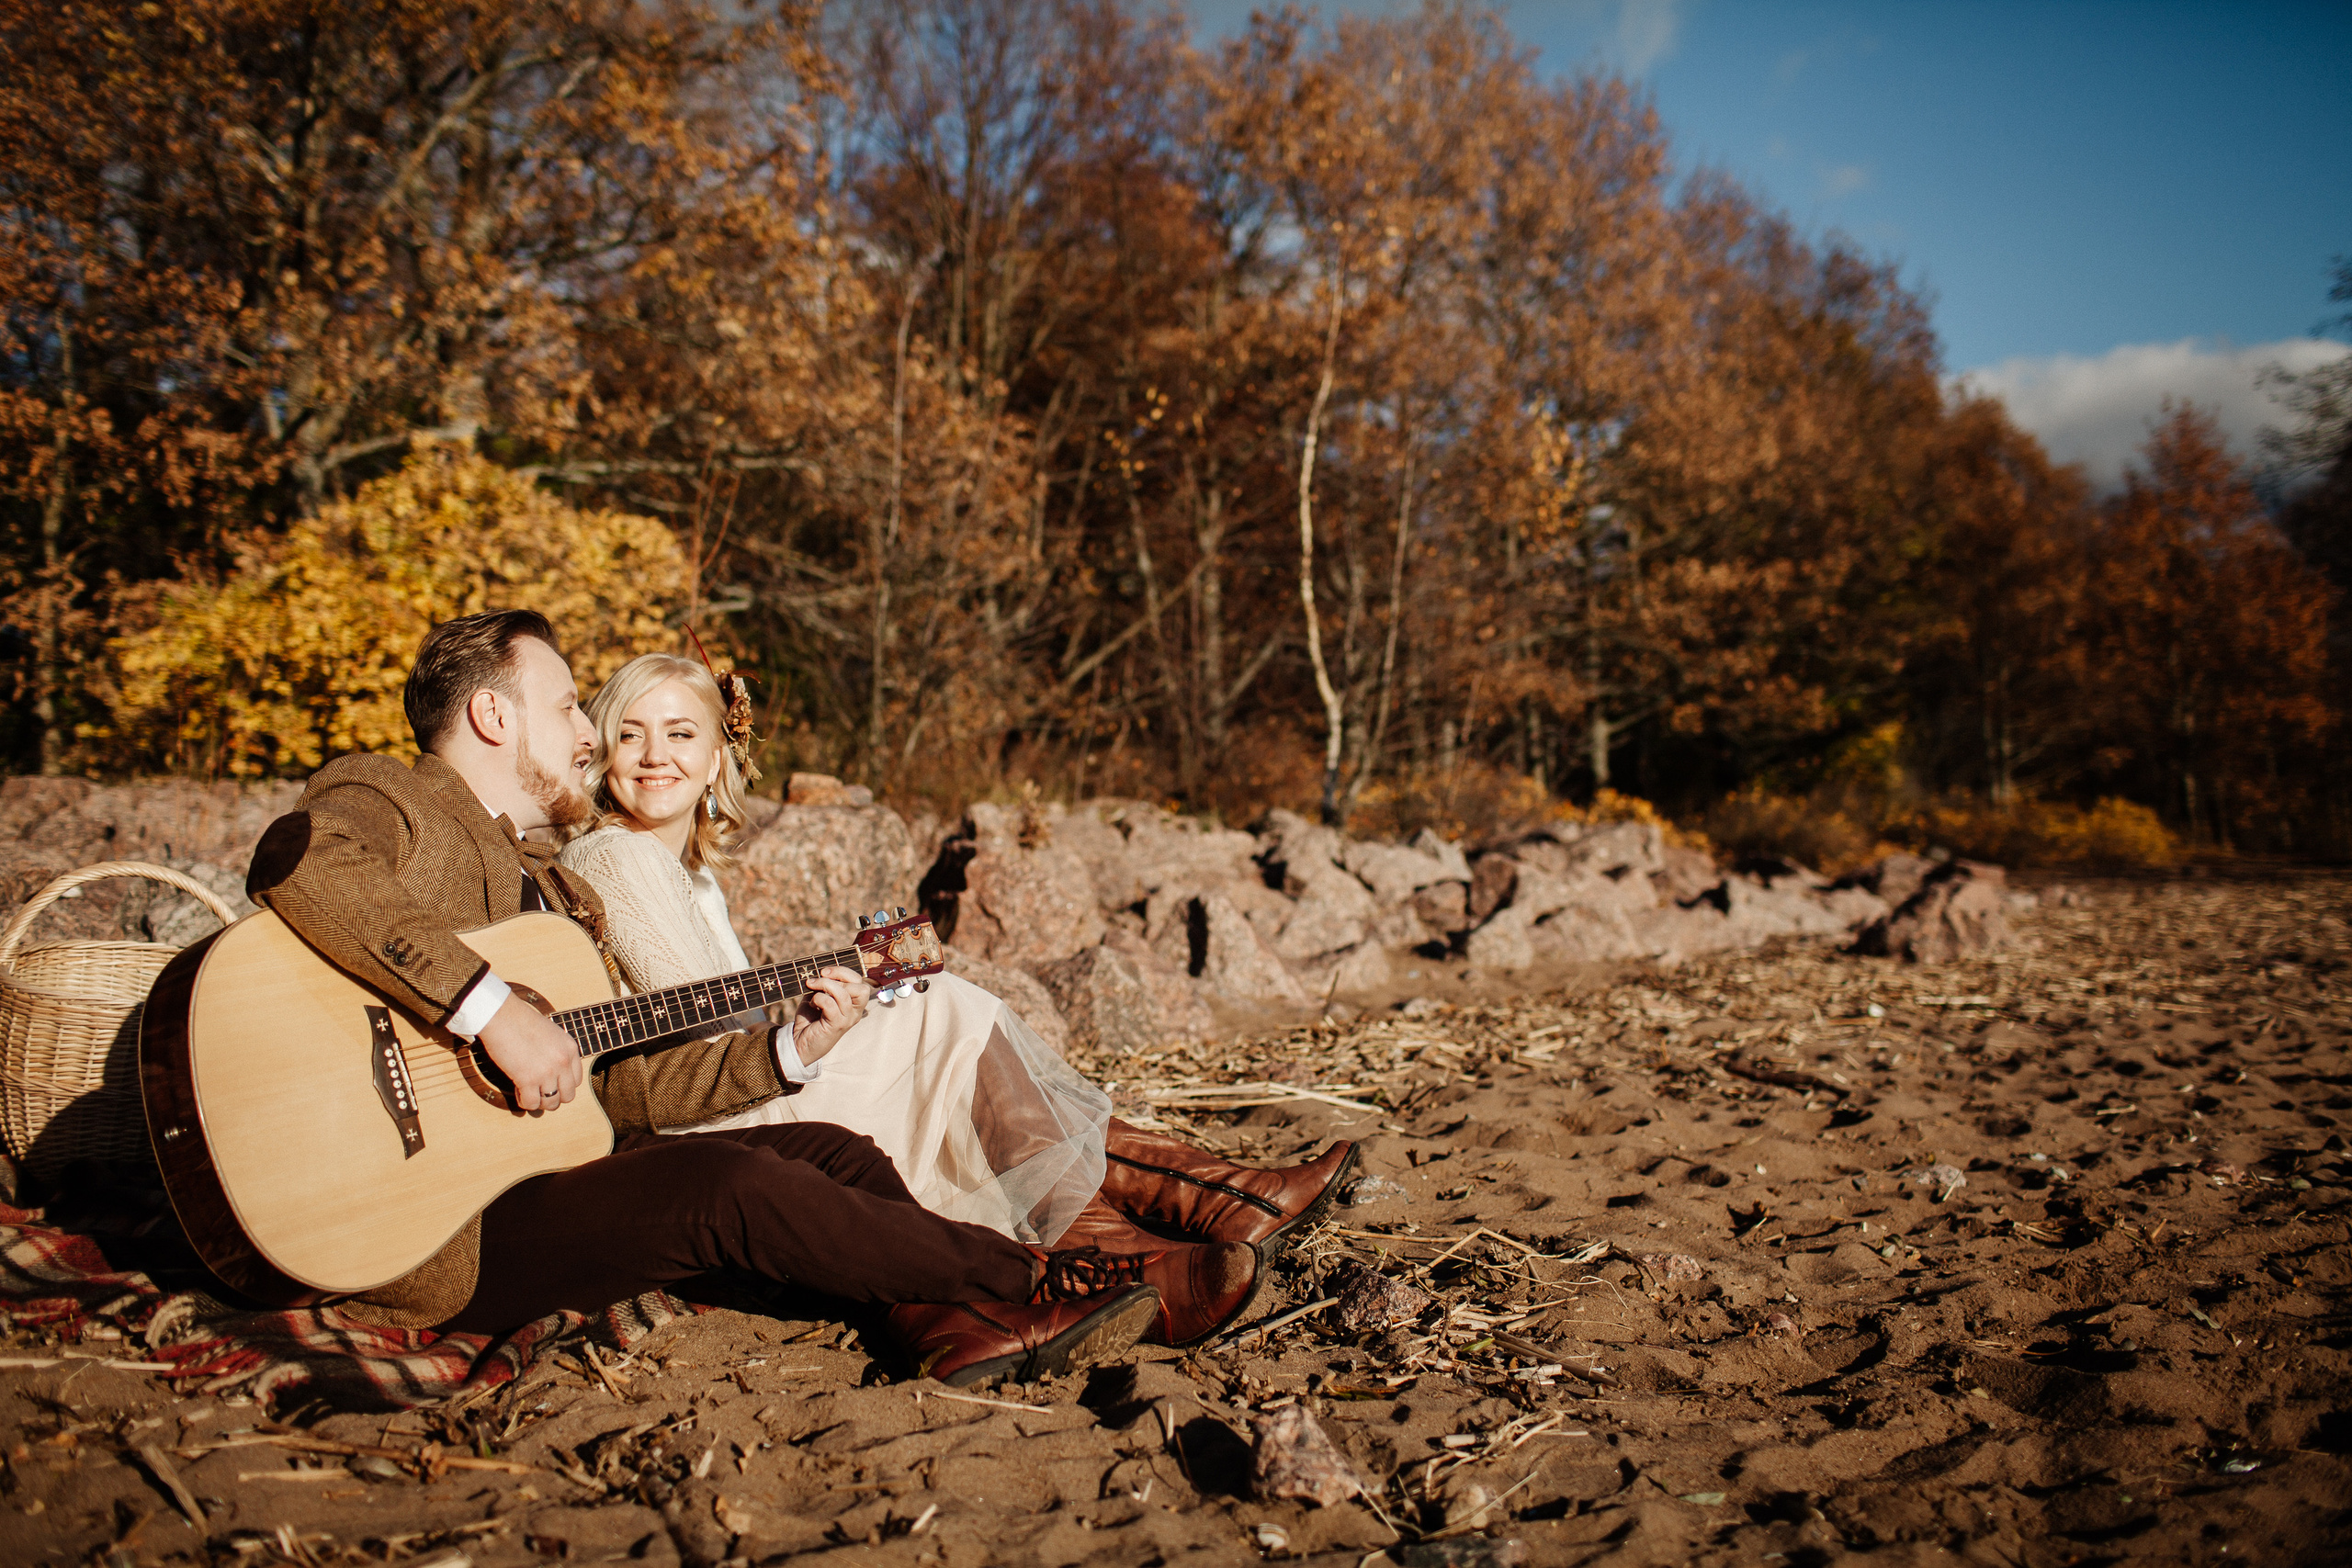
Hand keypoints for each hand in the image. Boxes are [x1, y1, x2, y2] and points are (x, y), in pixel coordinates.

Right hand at [477, 992, 582, 1112]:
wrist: (501, 1016)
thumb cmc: (520, 1021)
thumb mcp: (551, 1034)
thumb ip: (556, 1052)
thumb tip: (552, 1073)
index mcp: (570, 1049)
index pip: (577, 1080)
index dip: (563, 1086)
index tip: (551, 1084)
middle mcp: (563, 1062)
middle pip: (568, 1095)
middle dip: (554, 1098)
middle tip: (539, 1093)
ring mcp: (547, 1072)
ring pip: (551, 1103)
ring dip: (539, 1103)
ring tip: (528, 1093)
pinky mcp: (528, 1079)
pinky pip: (531, 1104)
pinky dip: (524, 1102)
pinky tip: (518, 1092)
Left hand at [791, 965, 873, 1066]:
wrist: (799, 1042)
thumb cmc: (810, 1018)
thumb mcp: (818, 996)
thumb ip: (824, 985)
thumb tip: (822, 972)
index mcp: (854, 1003)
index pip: (860, 981)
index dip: (843, 971)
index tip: (824, 972)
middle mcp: (855, 1012)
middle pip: (860, 988)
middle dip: (839, 977)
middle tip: (820, 979)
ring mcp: (847, 1019)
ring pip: (844, 994)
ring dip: (825, 986)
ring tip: (812, 988)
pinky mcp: (836, 1026)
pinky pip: (831, 1004)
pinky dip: (819, 999)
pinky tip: (812, 1003)